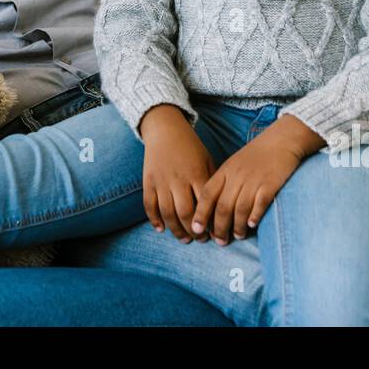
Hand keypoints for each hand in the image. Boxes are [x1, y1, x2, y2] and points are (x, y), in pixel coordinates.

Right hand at [138, 104, 216, 242]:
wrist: (165, 129)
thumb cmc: (190, 146)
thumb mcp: (206, 160)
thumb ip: (211, 182)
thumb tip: (220, 207)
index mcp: (196, 174)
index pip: (204, 205)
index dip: (210, 223)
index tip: (216, 235)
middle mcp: (178, 179)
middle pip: (185, 213)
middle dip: (193, 231)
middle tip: (200, 240)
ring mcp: (161, 181)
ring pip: (167, 213)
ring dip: (176, 230)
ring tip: (184, 239)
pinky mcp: (148, 181)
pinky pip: (149, 205)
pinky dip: (154, 219)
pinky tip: (161, 229)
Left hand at [190, 116, 318, 245]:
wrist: (281, 140)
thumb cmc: (256, 155)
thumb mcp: (234, 164)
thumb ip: (223, 182)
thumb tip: (213, 209)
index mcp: (225, 170)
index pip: (208, 194)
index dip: (201, 214)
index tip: (196, 229)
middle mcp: (237, 176)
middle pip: (223, 206)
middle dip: (219, 228)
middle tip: (220, 241)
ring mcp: (254, 179)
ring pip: (240, 209)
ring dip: (238, 226)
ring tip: (238, 236)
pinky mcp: (271, 183)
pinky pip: (260, 203)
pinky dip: (255, 216)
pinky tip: (253, 225)